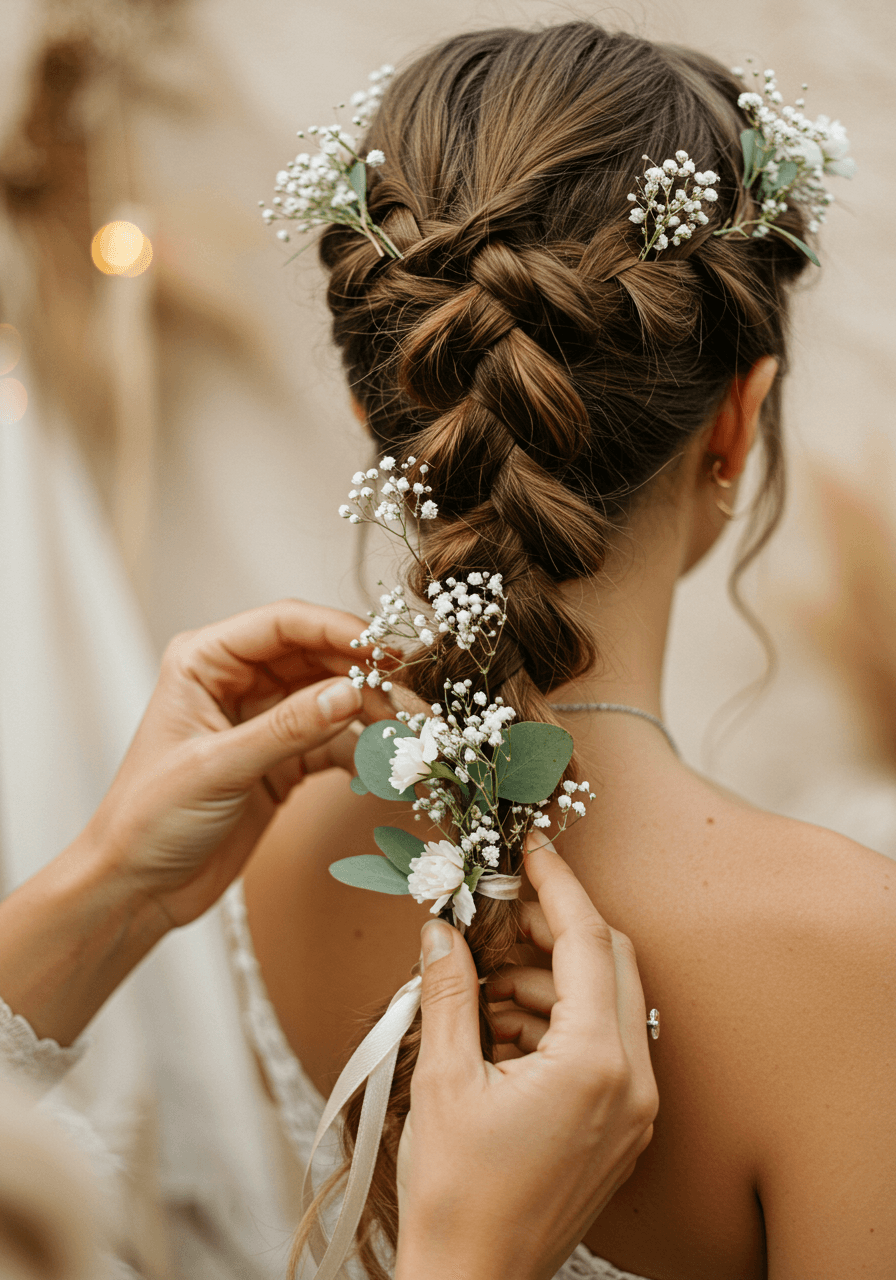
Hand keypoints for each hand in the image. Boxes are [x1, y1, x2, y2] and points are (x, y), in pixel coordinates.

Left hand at [84, 599, 385, 926]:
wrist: (137, 889)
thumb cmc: (148, 820)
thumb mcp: (219, 768)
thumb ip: (288, 729)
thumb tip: (350, 694)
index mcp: (205, 661)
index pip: (282, 625)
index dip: (337, 630)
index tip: (383, 649)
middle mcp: (236, 681)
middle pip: (317, 655)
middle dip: (365, 671)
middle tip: (410, 691)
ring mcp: (263, 719)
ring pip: (332, 696)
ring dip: (372, 711)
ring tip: (408, 732)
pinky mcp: (283, 758)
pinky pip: (334, 740)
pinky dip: (362, 750)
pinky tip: (386, 763)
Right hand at [395, 840, 657, 1279]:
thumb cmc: (457, 1196)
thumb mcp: (443, 1080)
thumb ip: (449, 993)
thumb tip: (441, 929)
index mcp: (596, 1063)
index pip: (587, 941)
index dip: (556, 884)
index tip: (531, 848)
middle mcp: (634, 1082)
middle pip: (610, 963)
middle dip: (553, 928)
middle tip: (497, 913)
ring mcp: (635, 1109)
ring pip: (607, 1002)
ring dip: (549, 978)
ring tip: (482, 987)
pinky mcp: (622, 1128)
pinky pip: (603, 1044)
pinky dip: (556, 1020)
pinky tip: (500, 1029)